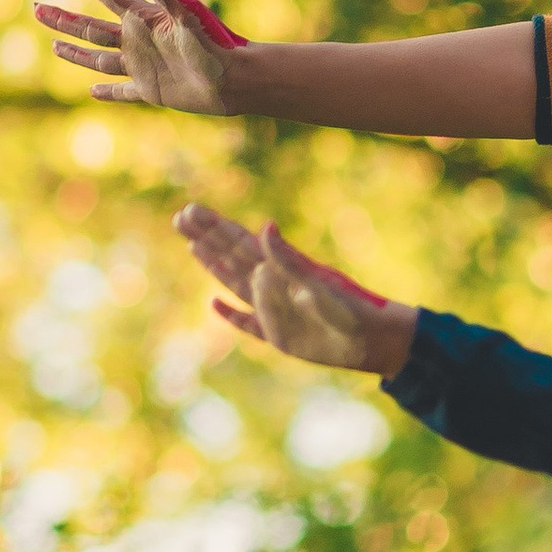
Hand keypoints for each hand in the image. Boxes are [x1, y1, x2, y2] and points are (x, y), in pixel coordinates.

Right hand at [36, 0, 244, 110]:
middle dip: (63, 18)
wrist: (237, 81)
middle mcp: (137, 39)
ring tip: (54, 45)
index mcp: (142, 17)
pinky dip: (107, 92)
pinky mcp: (151, 90)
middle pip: (90, 27)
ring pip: (99, 58)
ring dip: (76, 52)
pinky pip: (123, 91)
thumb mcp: (184, 12)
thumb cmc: (214, 44)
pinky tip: (92, 92)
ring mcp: (142, 65)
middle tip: (36, 9)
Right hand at [172, 200, 413, 374]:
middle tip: (179, 218)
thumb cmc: (349, 311)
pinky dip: (231, 314)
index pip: (240, 242)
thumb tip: (264, 227)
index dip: (215, 227)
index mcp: (281, 269)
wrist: (372, 342)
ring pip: (235, 283)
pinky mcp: (278, 336)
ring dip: (214, 266)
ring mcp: (274, 310)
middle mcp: (273, 286)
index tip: (191, 210)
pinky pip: (248, 323)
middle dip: (207, 238)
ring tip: (194, 246)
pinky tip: (214, 303)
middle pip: (232, 257)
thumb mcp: (317, 284)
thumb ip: (288, 260)